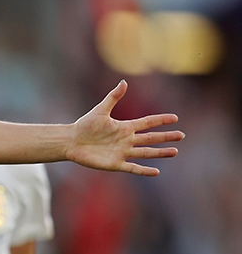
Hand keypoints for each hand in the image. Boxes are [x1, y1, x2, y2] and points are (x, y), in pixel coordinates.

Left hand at [68, 81, 183, 175]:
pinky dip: (144, 170)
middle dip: (166, 137)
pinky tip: (156, 171)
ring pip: (146, 153)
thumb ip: (113, 97)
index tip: (175, 118)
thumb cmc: (84, 125)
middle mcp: (126, 140)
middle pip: (151, 138)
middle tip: (181, 136)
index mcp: (124, 127)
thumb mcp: (100, 110)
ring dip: (160, 153)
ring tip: (175, 152)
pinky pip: (133, 168)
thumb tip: (124, 82)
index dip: (160, 120)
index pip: (147, 123)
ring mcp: (122, 152)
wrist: (71, 141)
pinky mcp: (115, 164)